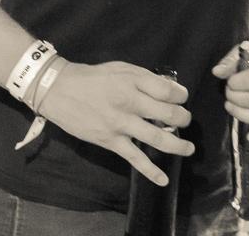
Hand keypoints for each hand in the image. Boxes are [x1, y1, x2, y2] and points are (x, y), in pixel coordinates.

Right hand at [36, 61, 194, 185]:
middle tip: (185, 120)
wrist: (59, 91)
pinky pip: (134, 159)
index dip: (181, 95)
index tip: (182, 97)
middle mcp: (130, 104)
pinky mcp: (110, 142)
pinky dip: (150, 171)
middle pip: (168, 114)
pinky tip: (163, 180)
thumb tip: (170, 88)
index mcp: (133, 82)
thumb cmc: (93, 78)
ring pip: (157, 138)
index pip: (169, 91)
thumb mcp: (121, 68)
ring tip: (189, 148)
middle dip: (183, 118)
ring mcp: (120, 125)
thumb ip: (145, 78)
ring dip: (178, 145)